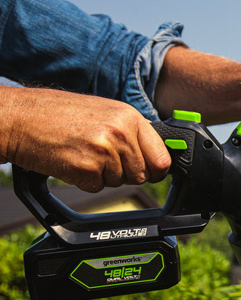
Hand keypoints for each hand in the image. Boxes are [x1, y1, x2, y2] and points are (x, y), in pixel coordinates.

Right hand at [0, 87, 170, 191]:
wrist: (20, 118)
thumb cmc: (58, 114)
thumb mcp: (105, 112)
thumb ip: (131, 131)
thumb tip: (157, 153)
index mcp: (130, 117)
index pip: (162, 157)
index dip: (156, 170)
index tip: (151, 172)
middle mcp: (121, 132)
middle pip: (141, 175)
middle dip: (124, 173)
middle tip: (102, 158)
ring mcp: (104, 151)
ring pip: (119, 182)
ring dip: (102, 175)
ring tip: (83, 153)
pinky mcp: (85, 168)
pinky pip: (97, 187)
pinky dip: (84, 181)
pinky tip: (72, 161)